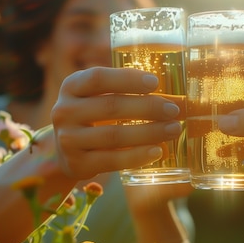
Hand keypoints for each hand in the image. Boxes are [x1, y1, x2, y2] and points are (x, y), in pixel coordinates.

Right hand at [51, 67, 183, 178]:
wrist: (66, 152)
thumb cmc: (93, 116)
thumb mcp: (99, 97)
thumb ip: (127, 92)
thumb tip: (179, 96)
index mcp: (71, 86)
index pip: (98, 78)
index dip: (127, 79)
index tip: (155, 83)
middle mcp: (64, 111)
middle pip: (111, 107)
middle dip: (147, 107)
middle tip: (174, 110)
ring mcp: (68, 139)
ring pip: (114, 135)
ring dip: (149, 132)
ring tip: (174, 129)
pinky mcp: (77, 164)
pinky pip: (112, 160)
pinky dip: (137, 156)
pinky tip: (158, 151)